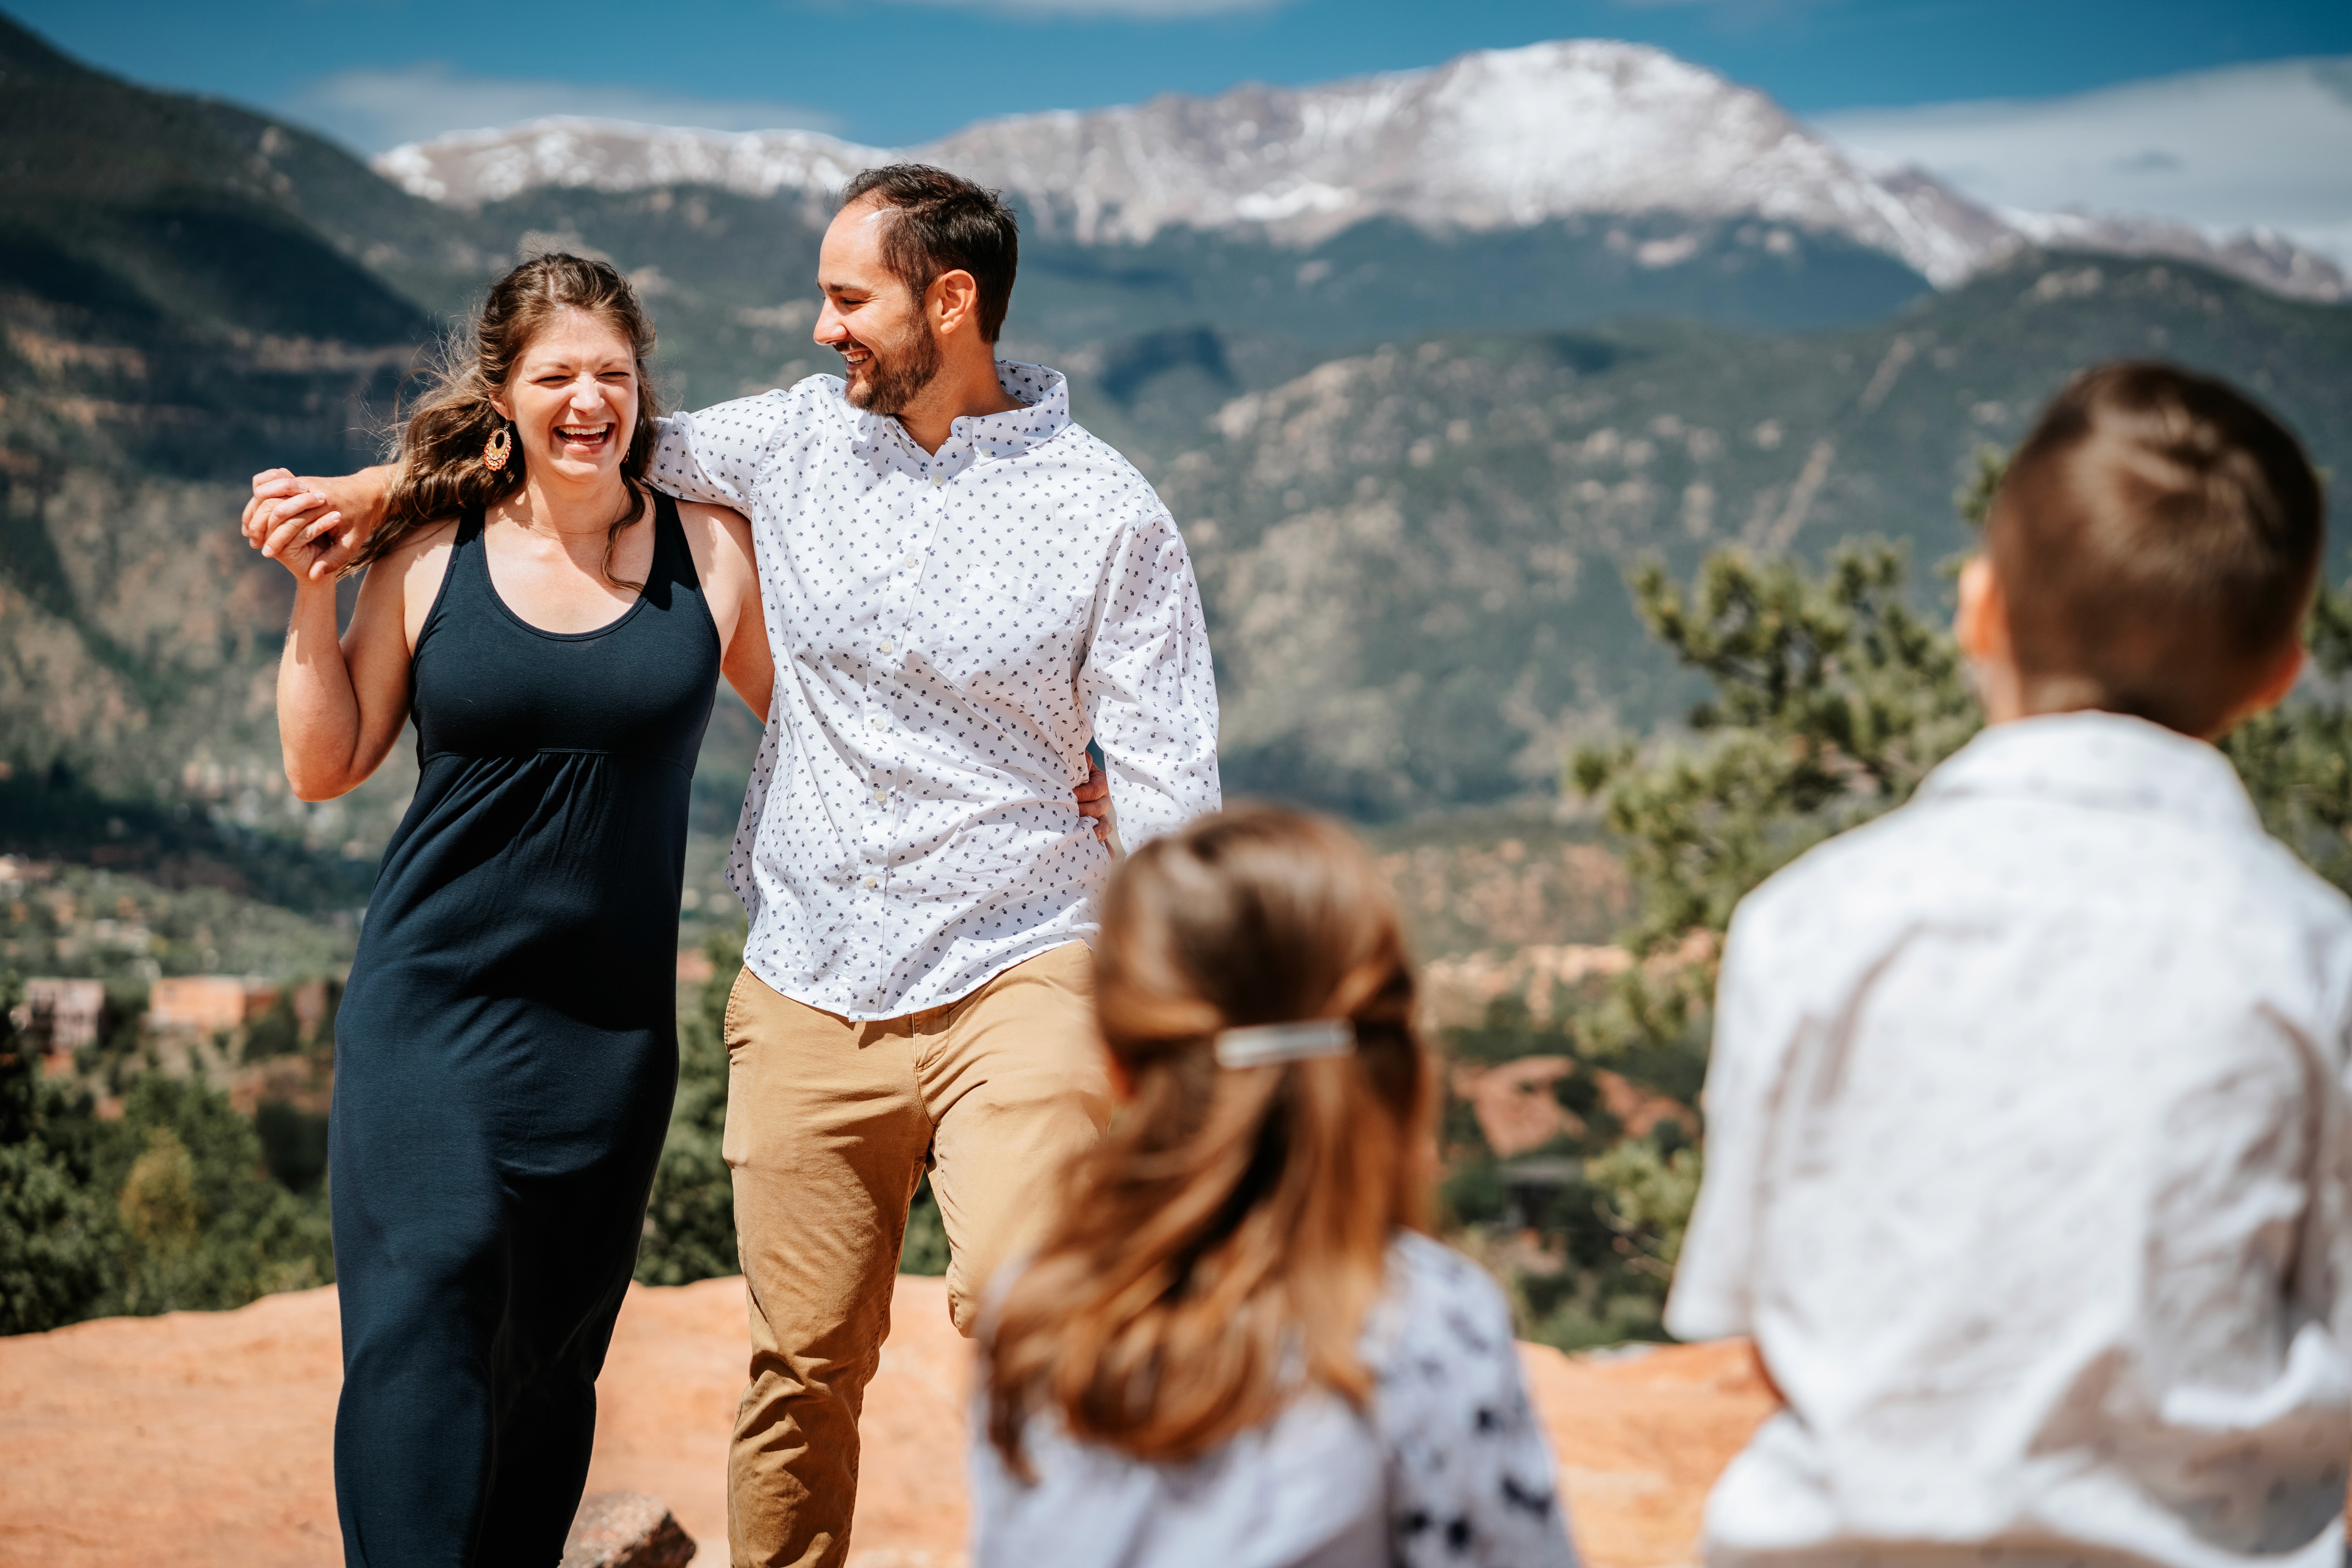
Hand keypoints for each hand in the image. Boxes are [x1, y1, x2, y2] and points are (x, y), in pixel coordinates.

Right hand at [244, 468, 376, 581]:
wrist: (369, 492)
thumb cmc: (362, 520)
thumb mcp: (353, 542)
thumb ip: (334, 559)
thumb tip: (313, 576)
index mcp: (323, 504)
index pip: (289, 520)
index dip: (275, 539)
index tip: (266, 553)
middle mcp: (309, 488)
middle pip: (273, 502)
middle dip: (258, 522)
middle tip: (253, 541)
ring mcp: (303, 481)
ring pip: (268, 491)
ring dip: (256, 511)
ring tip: (251, 532)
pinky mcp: (301, 480)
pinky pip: (273, 485)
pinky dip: (262, 499)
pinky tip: (258, 517)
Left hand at [1075, 759, 1110, 842]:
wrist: (1069, 782)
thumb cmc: (1073, 772)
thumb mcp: (1079, 764)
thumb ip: (1082, 762)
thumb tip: (1084, 760)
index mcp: (1100, 783)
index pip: (1094, 790)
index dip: (1082, 793)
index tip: (1070, 795)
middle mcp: (1103, 801)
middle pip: (1099, 808)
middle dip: (1085, 811)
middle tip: (1071, 814)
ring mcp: (1100, 817)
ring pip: (1104, 824)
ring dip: (1099, 831)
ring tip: (1094, 837)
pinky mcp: (1096, 829)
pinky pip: (1102, 839)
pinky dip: (1104, 847)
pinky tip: (1106, 854)